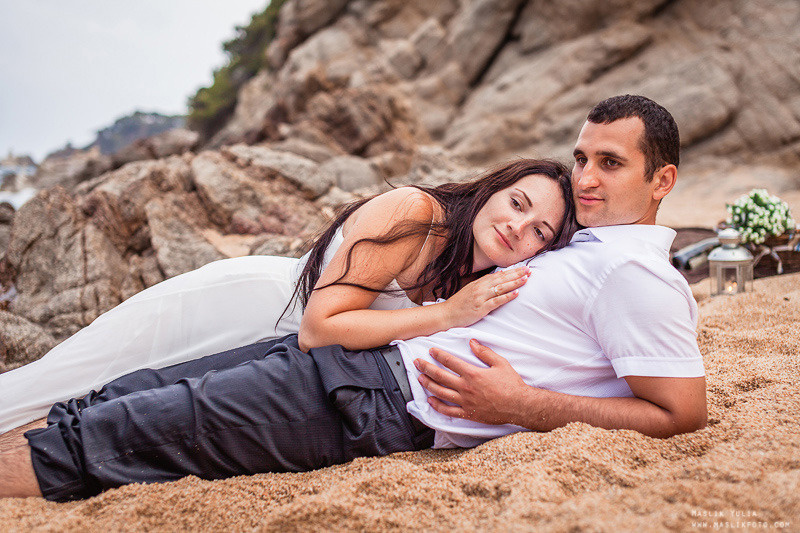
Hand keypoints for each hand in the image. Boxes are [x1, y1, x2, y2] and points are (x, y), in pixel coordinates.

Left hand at [414, 339, 530, 424]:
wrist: (519, 405)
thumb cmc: (511, 384)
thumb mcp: (500, 363)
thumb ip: (484, 352)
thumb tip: (472, 342)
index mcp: (473, 374)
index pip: (450, 361)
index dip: (438, 355)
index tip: (431, 351)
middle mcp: (466, 388)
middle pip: (440, 376)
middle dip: (426, 368)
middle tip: (417, 363)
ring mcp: (465, 401)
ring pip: (440, 392)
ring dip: (428, 384)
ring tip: (420, 378)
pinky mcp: (468, 413)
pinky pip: (448, 410)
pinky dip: (437, 406)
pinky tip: (430, 401)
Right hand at [441, 267, 529, 327]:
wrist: (446, 314)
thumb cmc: (459, 304)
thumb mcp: (471, 290)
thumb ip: (484, 283)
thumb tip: (498, 275)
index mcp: (479, 283)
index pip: (499, 275)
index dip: (512, 271)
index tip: (524, 268)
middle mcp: (480, 288)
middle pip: (502, 279)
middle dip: (516, 274)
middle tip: (529, 271)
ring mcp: (481, 297)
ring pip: (501, 288)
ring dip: (514, 283)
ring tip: (525, 279)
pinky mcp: (481, 308)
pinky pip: (496, 301)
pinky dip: (507, 297)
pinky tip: (516, 293)